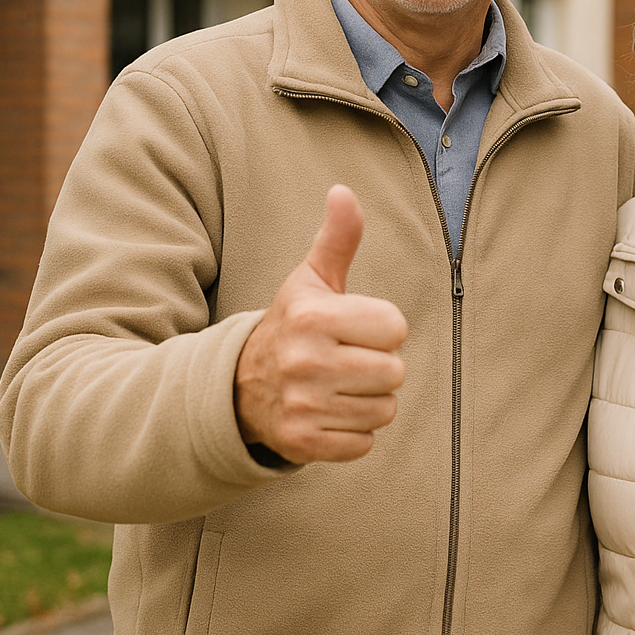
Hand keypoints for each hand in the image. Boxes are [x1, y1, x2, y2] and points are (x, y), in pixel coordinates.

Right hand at [234, 185, 408, 464]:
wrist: (238, 385)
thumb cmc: (292, 325)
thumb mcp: (310, 280)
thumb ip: (336, 238)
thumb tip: (344, 191)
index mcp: (313, 316)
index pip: (396, 327)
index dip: (382, 328)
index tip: (353, 329)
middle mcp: (304, 361)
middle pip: (395, 371)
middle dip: (379, 366)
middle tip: (347, 360)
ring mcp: (301, 405)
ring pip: (384, 409)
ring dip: (368, 400)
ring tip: (338, 386)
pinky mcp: (302, 443)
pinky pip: (365, 443)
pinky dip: (353, 433)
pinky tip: (328, 413)